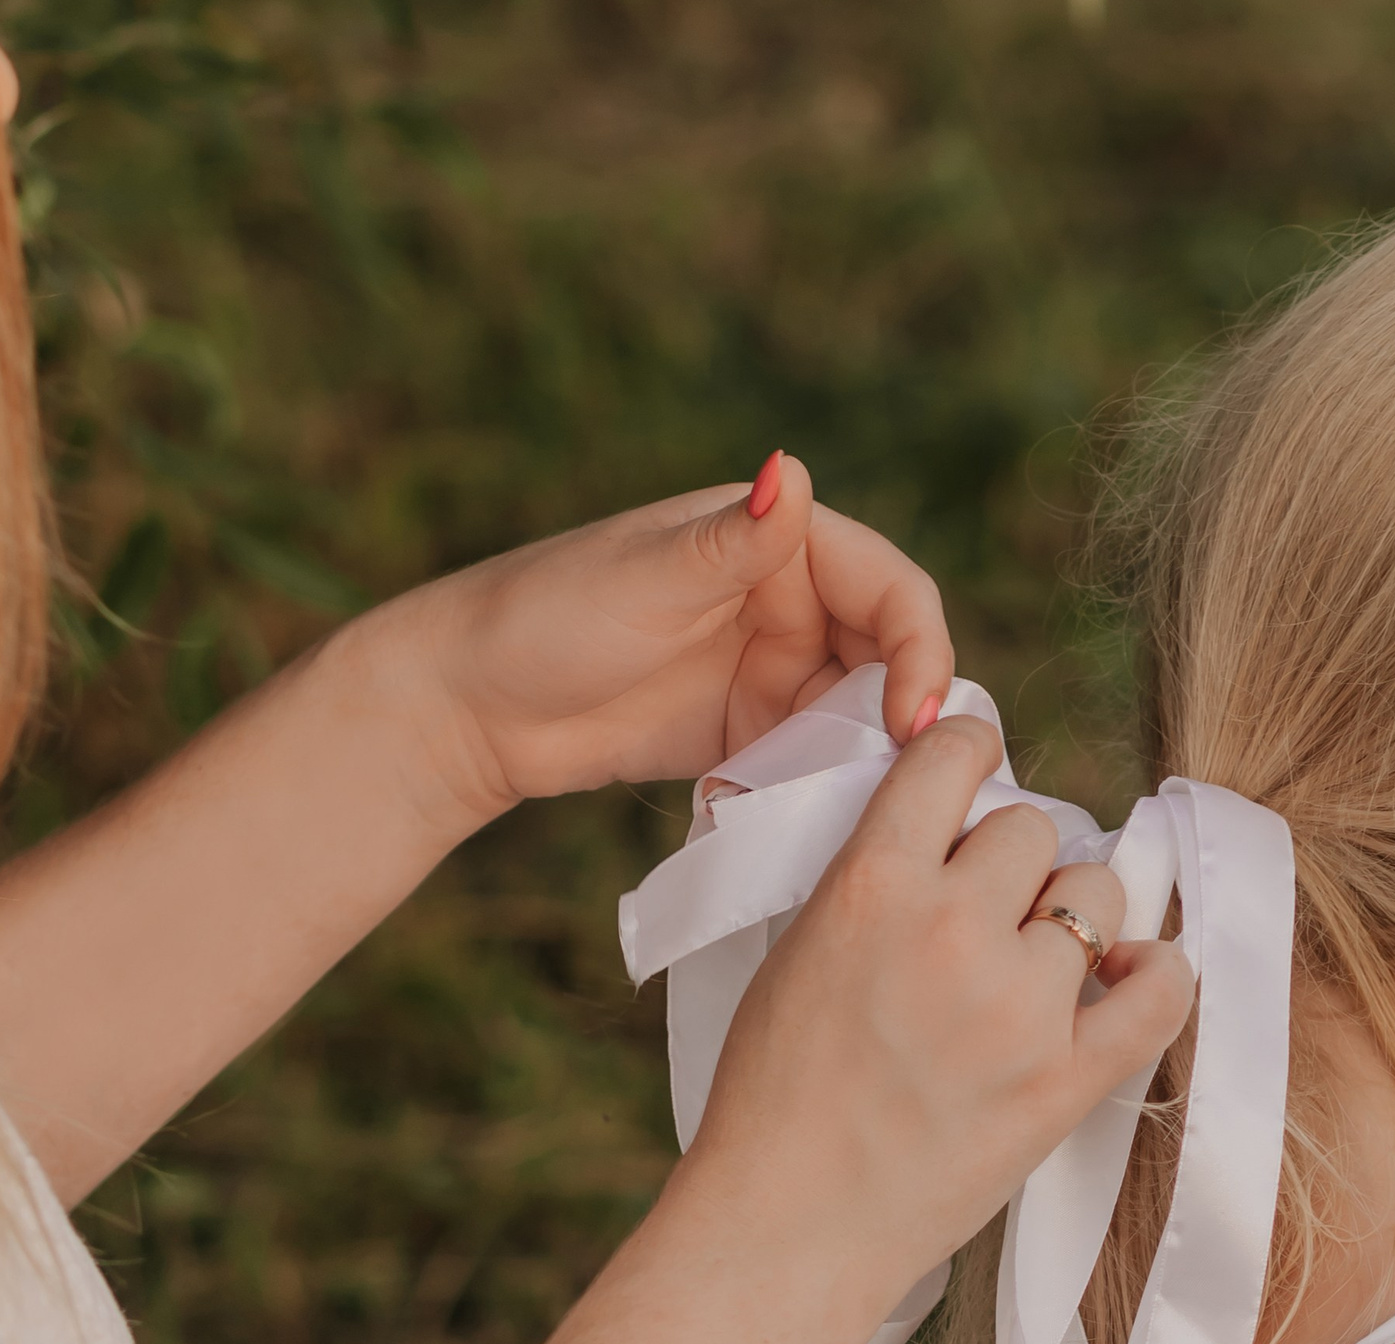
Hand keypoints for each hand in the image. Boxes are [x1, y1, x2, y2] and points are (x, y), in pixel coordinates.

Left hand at [373, 453, 952, 825]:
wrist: (472, 707)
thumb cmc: (546, 619)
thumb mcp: (647, 580)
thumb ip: (732, 543)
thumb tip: (790, 470)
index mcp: (779, 541)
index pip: (891, 590)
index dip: (922, 650)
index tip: (915, 720)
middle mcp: (790, 600)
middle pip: (892, 658)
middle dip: (910, 716)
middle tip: (911, 784)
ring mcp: (773, 671)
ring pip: (862, 717)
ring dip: (876, 759)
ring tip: (874, 809)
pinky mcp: (750, 735)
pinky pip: (816, 762)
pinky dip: (832, 788)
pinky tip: (834, 821)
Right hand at [672, 713, 1197, 1305]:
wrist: (786, 1225)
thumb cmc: (772, 1100)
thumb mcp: (796, 952)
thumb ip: (871, 885)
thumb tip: (945, 842)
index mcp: (872, 884)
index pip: (955, 756)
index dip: (970, 760)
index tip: (974, 781)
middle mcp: (953, 929)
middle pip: (1030, 828)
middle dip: (1011, 862)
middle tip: (986, 913)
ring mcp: (1019, 1007)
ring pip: (1097, 892)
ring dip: (1073, 914)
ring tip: (1037, 962)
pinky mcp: (1066, 1080)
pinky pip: (1161, 994)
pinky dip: (1158, 975)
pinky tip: (1132, 978)